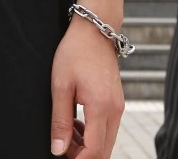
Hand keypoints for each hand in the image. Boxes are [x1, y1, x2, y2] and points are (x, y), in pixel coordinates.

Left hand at [50, 16, 123, 157]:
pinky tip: (77, 124)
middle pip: (103, 151)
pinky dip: (93, 134)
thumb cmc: (75, 52)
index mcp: (101, 107)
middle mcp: (115, 110)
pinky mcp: (117, 103)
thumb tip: (59, 150)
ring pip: (106, 142)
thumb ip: (60, 121)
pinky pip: (108, 129)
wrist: (95, 30)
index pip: (94, 151)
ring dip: (87, 146)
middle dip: (83, 156)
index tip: (61, 156)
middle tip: (62, 146)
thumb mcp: (61, 86)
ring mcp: (118, 107)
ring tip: (66, 132)